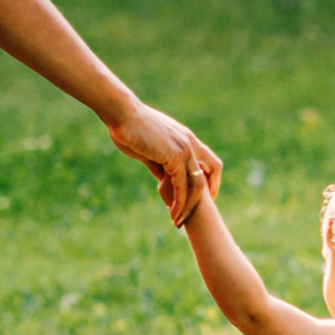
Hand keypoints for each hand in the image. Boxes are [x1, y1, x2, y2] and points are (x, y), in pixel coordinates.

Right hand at [105, 99, 219, 223]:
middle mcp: (190, 143)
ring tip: (178, 221)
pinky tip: (172, 213)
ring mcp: (184, 149)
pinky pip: (182, 186)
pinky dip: (179, 202)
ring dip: (189, 206)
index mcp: (186, 139)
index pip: (209, 161)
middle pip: (212, 171)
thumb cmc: (130, 128)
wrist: (122, 114)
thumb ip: (160, 164)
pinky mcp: (174, 156)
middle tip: (195, 213)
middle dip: (207, 195)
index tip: (201, 196)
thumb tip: (163, 179)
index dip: (209, 179)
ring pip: (197, 184)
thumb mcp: (149, 149)